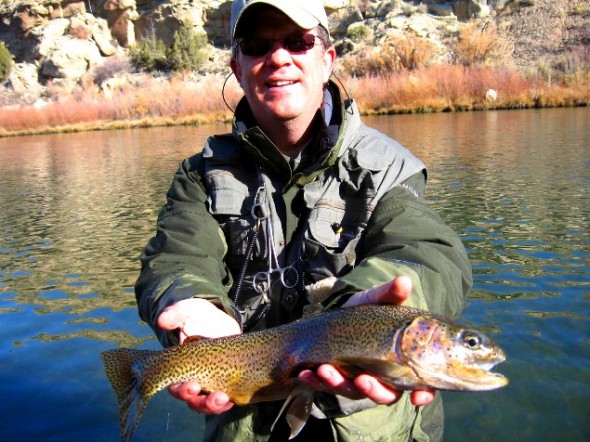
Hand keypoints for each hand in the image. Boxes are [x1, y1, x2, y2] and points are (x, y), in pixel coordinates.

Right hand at [157, 298, 240, 413]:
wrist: (217, 319)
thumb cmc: (196, 316)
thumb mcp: (186, 312)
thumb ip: (175, 315)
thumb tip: (162, 320)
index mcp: (179, 367)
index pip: (175, 386)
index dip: (182, 390)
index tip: (192, 386)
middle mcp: (192, 379)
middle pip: (193, 400)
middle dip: (201, 402)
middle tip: (214, 397)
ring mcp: (209, 382)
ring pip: (208, 403)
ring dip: (215, 406)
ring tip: (225, 400)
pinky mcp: (225, 380)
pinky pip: (225, 399)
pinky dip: (228, 402)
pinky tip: (234, 400)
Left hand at [298, 276, 434, 406]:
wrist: (334, 315)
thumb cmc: (364, 310)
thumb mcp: (375, 300)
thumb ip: (390, 294)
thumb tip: (404, 282)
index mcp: (401, 362)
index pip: (420, 385)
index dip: (424, 394)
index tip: (418, 399)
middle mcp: (382, 377)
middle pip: (385, 395)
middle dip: (374, 391)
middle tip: (362, 380)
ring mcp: (358, 382)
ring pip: (353, 392)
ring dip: (338, 385)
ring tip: (325, 370)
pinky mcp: (336, 381)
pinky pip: (327, 387)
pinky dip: (317, 382)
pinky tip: (306, 373)